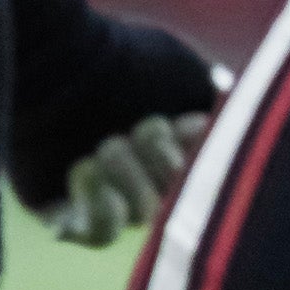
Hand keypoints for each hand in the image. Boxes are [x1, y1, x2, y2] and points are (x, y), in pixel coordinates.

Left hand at [0, 0, 224, 248]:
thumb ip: (218, 108)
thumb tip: (236, 132)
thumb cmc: (124, 58)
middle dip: (162, 163)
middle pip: (175, 199)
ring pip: (141, 216)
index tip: (189, 123)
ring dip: (128, 177)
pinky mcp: (64, 210)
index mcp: (177, 149)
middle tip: (140, 126)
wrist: (53, 56)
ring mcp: (105, 195)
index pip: (208, 176)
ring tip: (105, 144)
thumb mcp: (185, 74)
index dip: (202, 156)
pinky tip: (85, 168)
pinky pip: (98, 234)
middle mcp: (143, 177)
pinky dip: (98, 206)